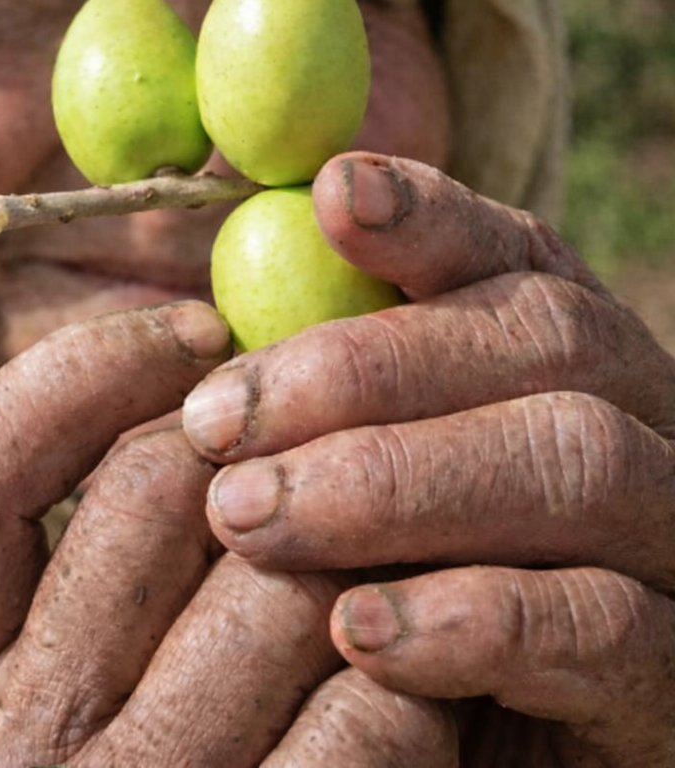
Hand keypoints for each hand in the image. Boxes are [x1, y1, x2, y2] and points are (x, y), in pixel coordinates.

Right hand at [0, 301, 458, 765]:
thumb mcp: (52, 685)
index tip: (192, 327)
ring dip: (354, 541)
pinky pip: (375, 710)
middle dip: (258, 439)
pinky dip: (415, 666)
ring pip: (283, 583)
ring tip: (372, 546)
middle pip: (148, 499)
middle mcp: (9, 759)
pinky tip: (408, 671)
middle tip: (318, 432)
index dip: (76, 373)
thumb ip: (75, 546)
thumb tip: (192, 332)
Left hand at [182, 153, 674, 764]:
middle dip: (364, 367)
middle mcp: (639, 429)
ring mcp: (674, 549)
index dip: (429, 214)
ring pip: (579, 460)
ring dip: (397, 481)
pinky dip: (475, 617)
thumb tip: (201, 309)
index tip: (331, 193)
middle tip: (213, 425)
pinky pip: (609, 624)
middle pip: (547, 336)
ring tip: (251, 519)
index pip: (515, 253)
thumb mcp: (336, 494)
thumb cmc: (376, 615)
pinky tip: (359, 634)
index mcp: (555, 368)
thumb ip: (304, 405)